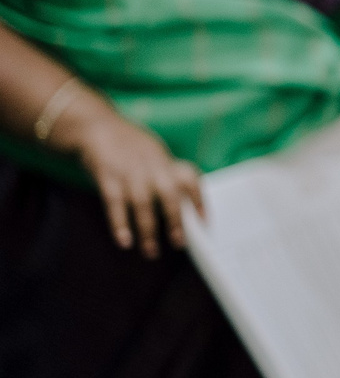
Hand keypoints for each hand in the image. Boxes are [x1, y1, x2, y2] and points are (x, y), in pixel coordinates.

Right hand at [60, 94, 202, 257]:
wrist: (96, 126)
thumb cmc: (129, 144)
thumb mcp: (153, 152)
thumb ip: (166, 172)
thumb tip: (181, 200)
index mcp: (165, 160)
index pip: (190, 179)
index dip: (200, 200)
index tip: (206, 223)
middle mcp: (151, 166)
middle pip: (169, 193)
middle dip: (175, 219)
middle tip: (179, 242)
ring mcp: (129, 171)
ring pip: (142, 203)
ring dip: (148, 230)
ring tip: (151, 251)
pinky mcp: (106, 177)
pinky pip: (114, 203)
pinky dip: (120, 223)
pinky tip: (124, 241)